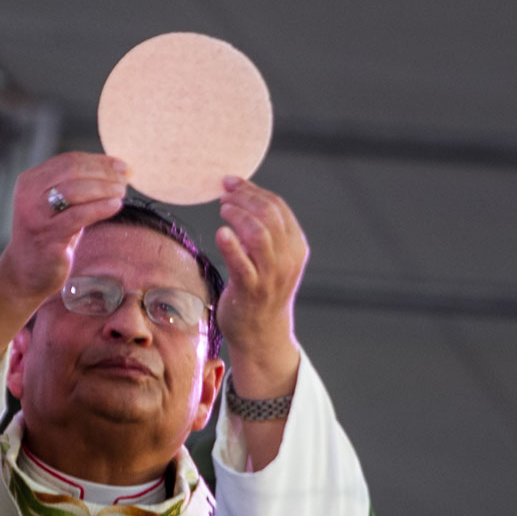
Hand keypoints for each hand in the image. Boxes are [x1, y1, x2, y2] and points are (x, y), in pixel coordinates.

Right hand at [0, 151, 128, 305]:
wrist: (25, 272)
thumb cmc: (48, 237)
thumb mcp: (57, 206)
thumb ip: (77, 186)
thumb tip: (116, 169)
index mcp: (30, 181)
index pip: (69, 160)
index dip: (99, 161)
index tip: (122, 166)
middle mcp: (28, 195)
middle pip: (72, 171)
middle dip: (103, 173)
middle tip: (125, 180)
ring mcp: (35, 216)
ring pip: (75, 191)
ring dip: (104, 188)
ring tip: (122, 192)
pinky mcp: (47, 237)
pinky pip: (78, 216)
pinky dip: (100, 208)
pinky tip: (115, 206)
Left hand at [214, 176, 305, 397]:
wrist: (262, 333)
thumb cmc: (261, 289)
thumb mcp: (272, 257)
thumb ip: (265, 230)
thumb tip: (240, 195)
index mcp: (296, 246)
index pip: (278, 207)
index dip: (253, 190)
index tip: (231, 182)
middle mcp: (287, 259)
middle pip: (269, 216)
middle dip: (245, 198)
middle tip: (224, 194)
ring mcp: (271, 275)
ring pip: (259, 235)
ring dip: (239, 216)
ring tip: (223, 209)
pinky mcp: (251, 290)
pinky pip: (242, 264)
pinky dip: (231, 246)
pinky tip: (220, 233)